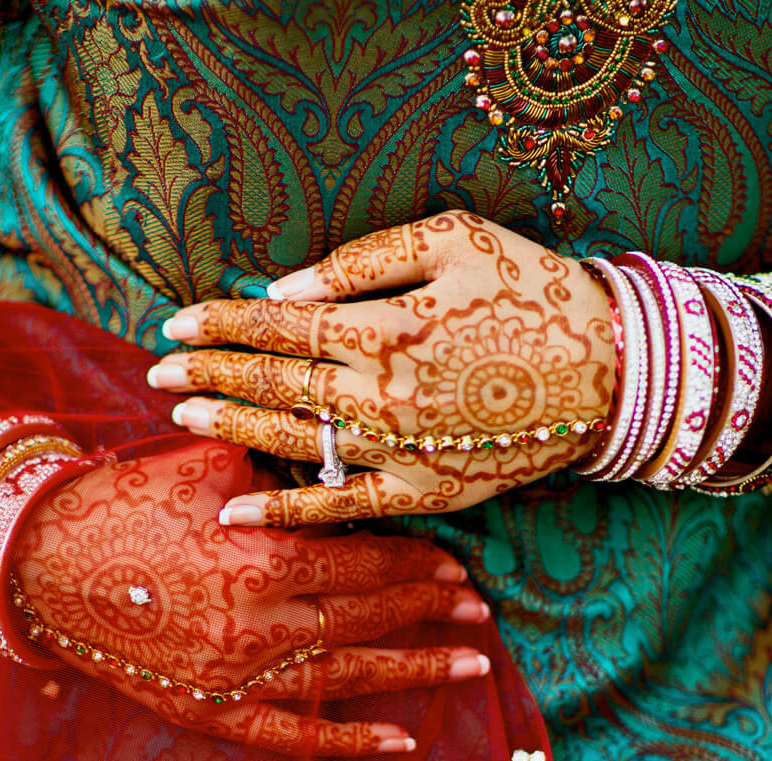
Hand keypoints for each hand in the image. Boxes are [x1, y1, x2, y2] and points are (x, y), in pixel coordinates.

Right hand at [12, 442, 491, 755]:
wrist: (38, 565)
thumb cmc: (122, 501)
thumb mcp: (205, 460)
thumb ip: (278, 466)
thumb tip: (340, 462)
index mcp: (263, 559)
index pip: (365, 564)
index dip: (416, 565)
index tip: (454, 563)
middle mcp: (260, 626)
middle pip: (367, 619)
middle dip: (429, 612)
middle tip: (478, 609)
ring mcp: (236, 678)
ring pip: (347, 678)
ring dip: (414, 671)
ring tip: (469, 666)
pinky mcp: (210, 711)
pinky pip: (293, 736)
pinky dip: (349, 739)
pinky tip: (400, 739)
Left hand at [150, 211, 615, 526]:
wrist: (615, 370)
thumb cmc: (536, 290)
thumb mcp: (457, 240)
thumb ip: (366, 261)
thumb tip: (286, 288)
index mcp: (387, 327)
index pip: (281, 323)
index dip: (223, 320)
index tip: (177, 318)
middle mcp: (383, 395)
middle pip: (276, 381)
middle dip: (210, 370)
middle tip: (156, 367)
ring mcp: (400, 451)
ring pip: (294, 440)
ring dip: (231, 425)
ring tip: (182, 412)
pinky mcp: (423, 493)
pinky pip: (342, 508)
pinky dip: (286, 510)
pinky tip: (236, 508)